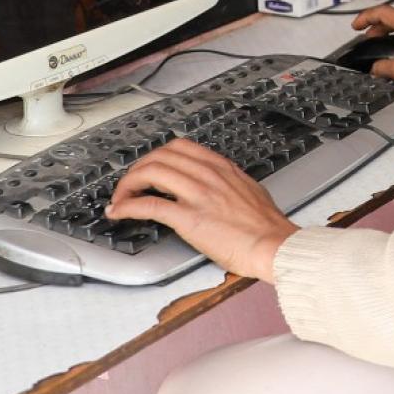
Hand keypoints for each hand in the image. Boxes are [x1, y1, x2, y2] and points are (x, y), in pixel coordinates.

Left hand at [107, 140, 295, 280]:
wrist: (275, 246)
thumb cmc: (266, 226)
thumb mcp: (248, 189)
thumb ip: (227, 182)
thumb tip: (215, 184)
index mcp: (221, 168)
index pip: (179, 147)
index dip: (156, 156)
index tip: (148, 168)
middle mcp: (208, 175)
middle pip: (159, 156)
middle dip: (137, 169)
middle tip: (129, 185)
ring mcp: (198, 195)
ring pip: (150, 173)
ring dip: (127, 185)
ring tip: (120, 199)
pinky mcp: (189, 218)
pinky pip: (149, 205)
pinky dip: (127, 206)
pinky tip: (119, 213)